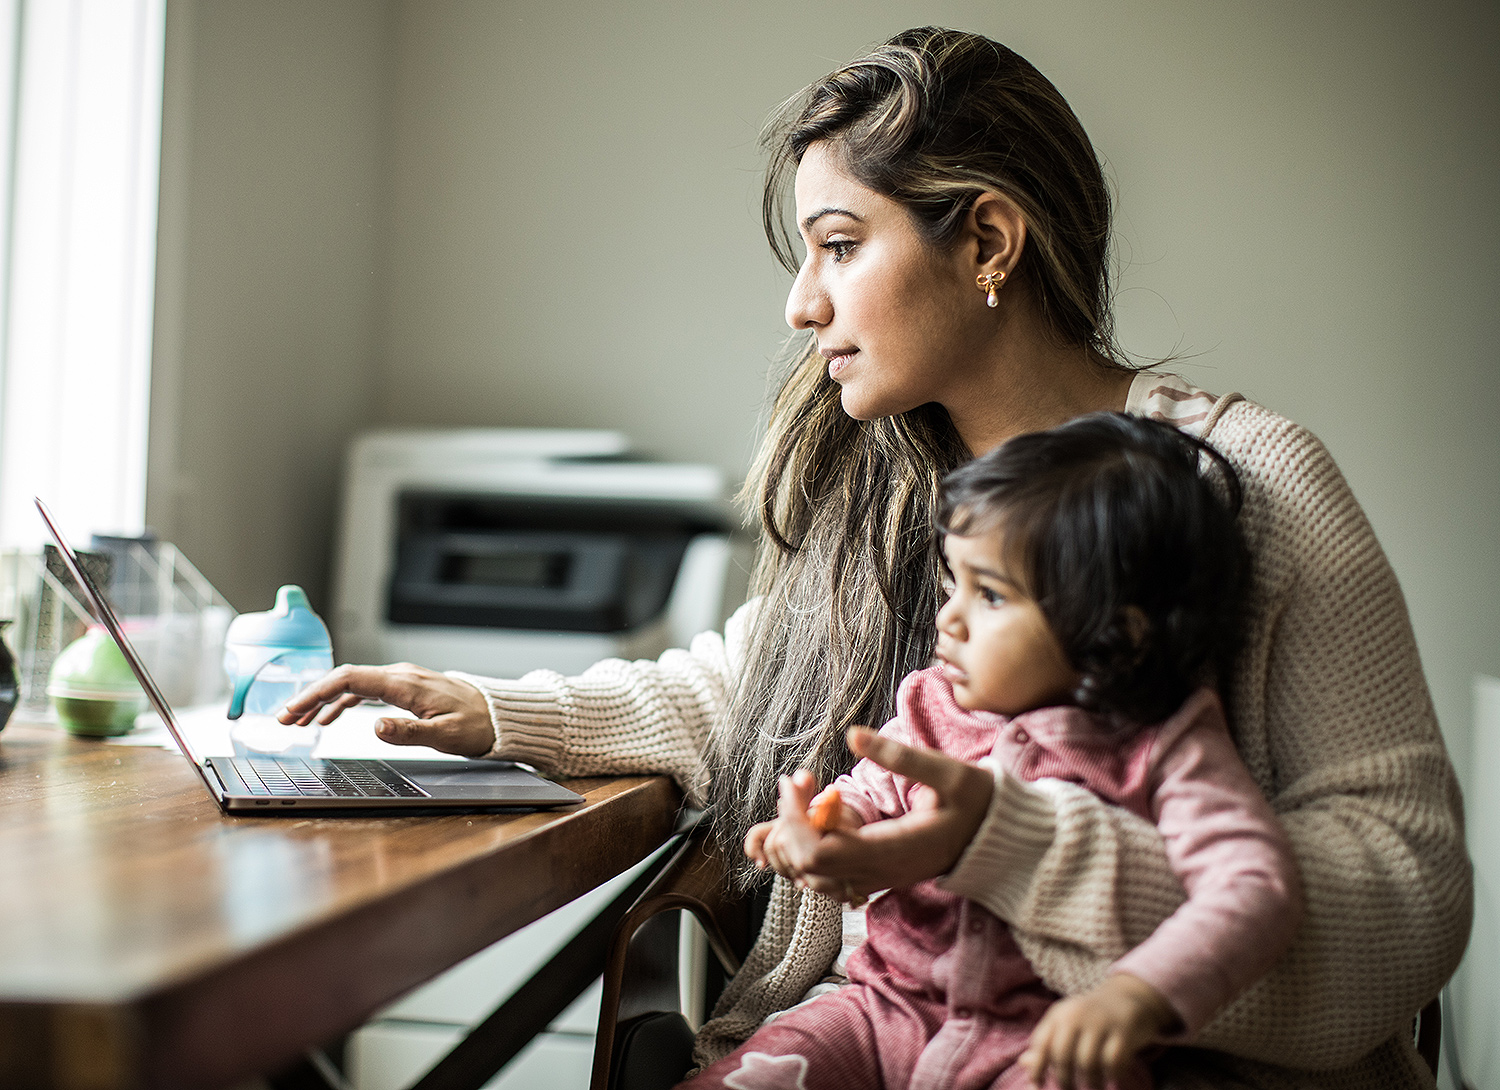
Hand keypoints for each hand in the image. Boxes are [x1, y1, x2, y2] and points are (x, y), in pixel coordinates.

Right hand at [276, 663, 493, 756]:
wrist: (498, 715)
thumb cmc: (477, 725)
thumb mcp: (446, 735)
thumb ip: (410, 732)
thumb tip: (376, 726)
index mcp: (405, 684)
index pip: (349, 678)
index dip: (316, 692)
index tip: (293, 709)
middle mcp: (400, 676)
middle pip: (343, 678)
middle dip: (310, 697)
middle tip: (283, 718)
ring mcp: (401, 680)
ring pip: (352, 684)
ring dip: (322, 700)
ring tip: (298, 721)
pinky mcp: (404, 688)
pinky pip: (365, 690)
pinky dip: (342, 701)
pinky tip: (329, 717)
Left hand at [759, 726, 995, 903]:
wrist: (997, 838)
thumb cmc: (977, 803)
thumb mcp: (949, 772)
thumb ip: (901, 757)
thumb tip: (853, 735)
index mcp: (891, 851)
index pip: (820, 852)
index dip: (796, 820)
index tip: (794, 782)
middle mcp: (878, 873)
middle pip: (806, 867)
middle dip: (788, 826)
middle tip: (796, 783)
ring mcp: (875, 879)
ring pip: (811, 877)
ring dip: (793, 841)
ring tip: (802, 798)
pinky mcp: (874, 875)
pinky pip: (826, 876)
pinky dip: (807, 852)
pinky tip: (815, 817)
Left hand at [1019, 973, 1177, 1088]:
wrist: (1126, 996)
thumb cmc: (1089, 1018)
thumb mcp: (1065, 1023)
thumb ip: (1046, 1043)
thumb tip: (1024, 1064)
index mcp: (1058, 1015)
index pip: (1041, 1044)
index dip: (1037, 1068)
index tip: (1038, 1085)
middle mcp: (1076, 1016)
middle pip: (1062, 1056)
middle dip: (1065, 1081)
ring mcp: (1100, 1022)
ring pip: (1088, 1063)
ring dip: (1091, 1083)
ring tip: (1094, 1088)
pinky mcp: (1123, 1031)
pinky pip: (1113, 1061)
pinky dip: (1113, 1076)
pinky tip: (1113, 1079)